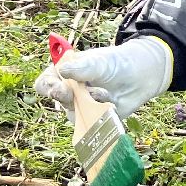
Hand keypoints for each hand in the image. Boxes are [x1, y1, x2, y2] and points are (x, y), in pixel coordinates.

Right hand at [34, 35, 172, 119]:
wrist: (140, 76)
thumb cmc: (115, 64)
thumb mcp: (99, 61)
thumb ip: (83, 67)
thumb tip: (63, 70)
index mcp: (63, 74)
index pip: (45, 83)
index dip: (47, 86)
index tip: (56, 86)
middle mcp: (69, 93)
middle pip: (59, 100)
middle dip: (68, 97)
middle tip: (75, 93)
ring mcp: (81, 108)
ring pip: (75, 114)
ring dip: (90, 104)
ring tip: (106, 93)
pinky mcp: (94, 119)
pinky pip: (92, 123)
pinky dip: (102, 114)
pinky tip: (112, 104)